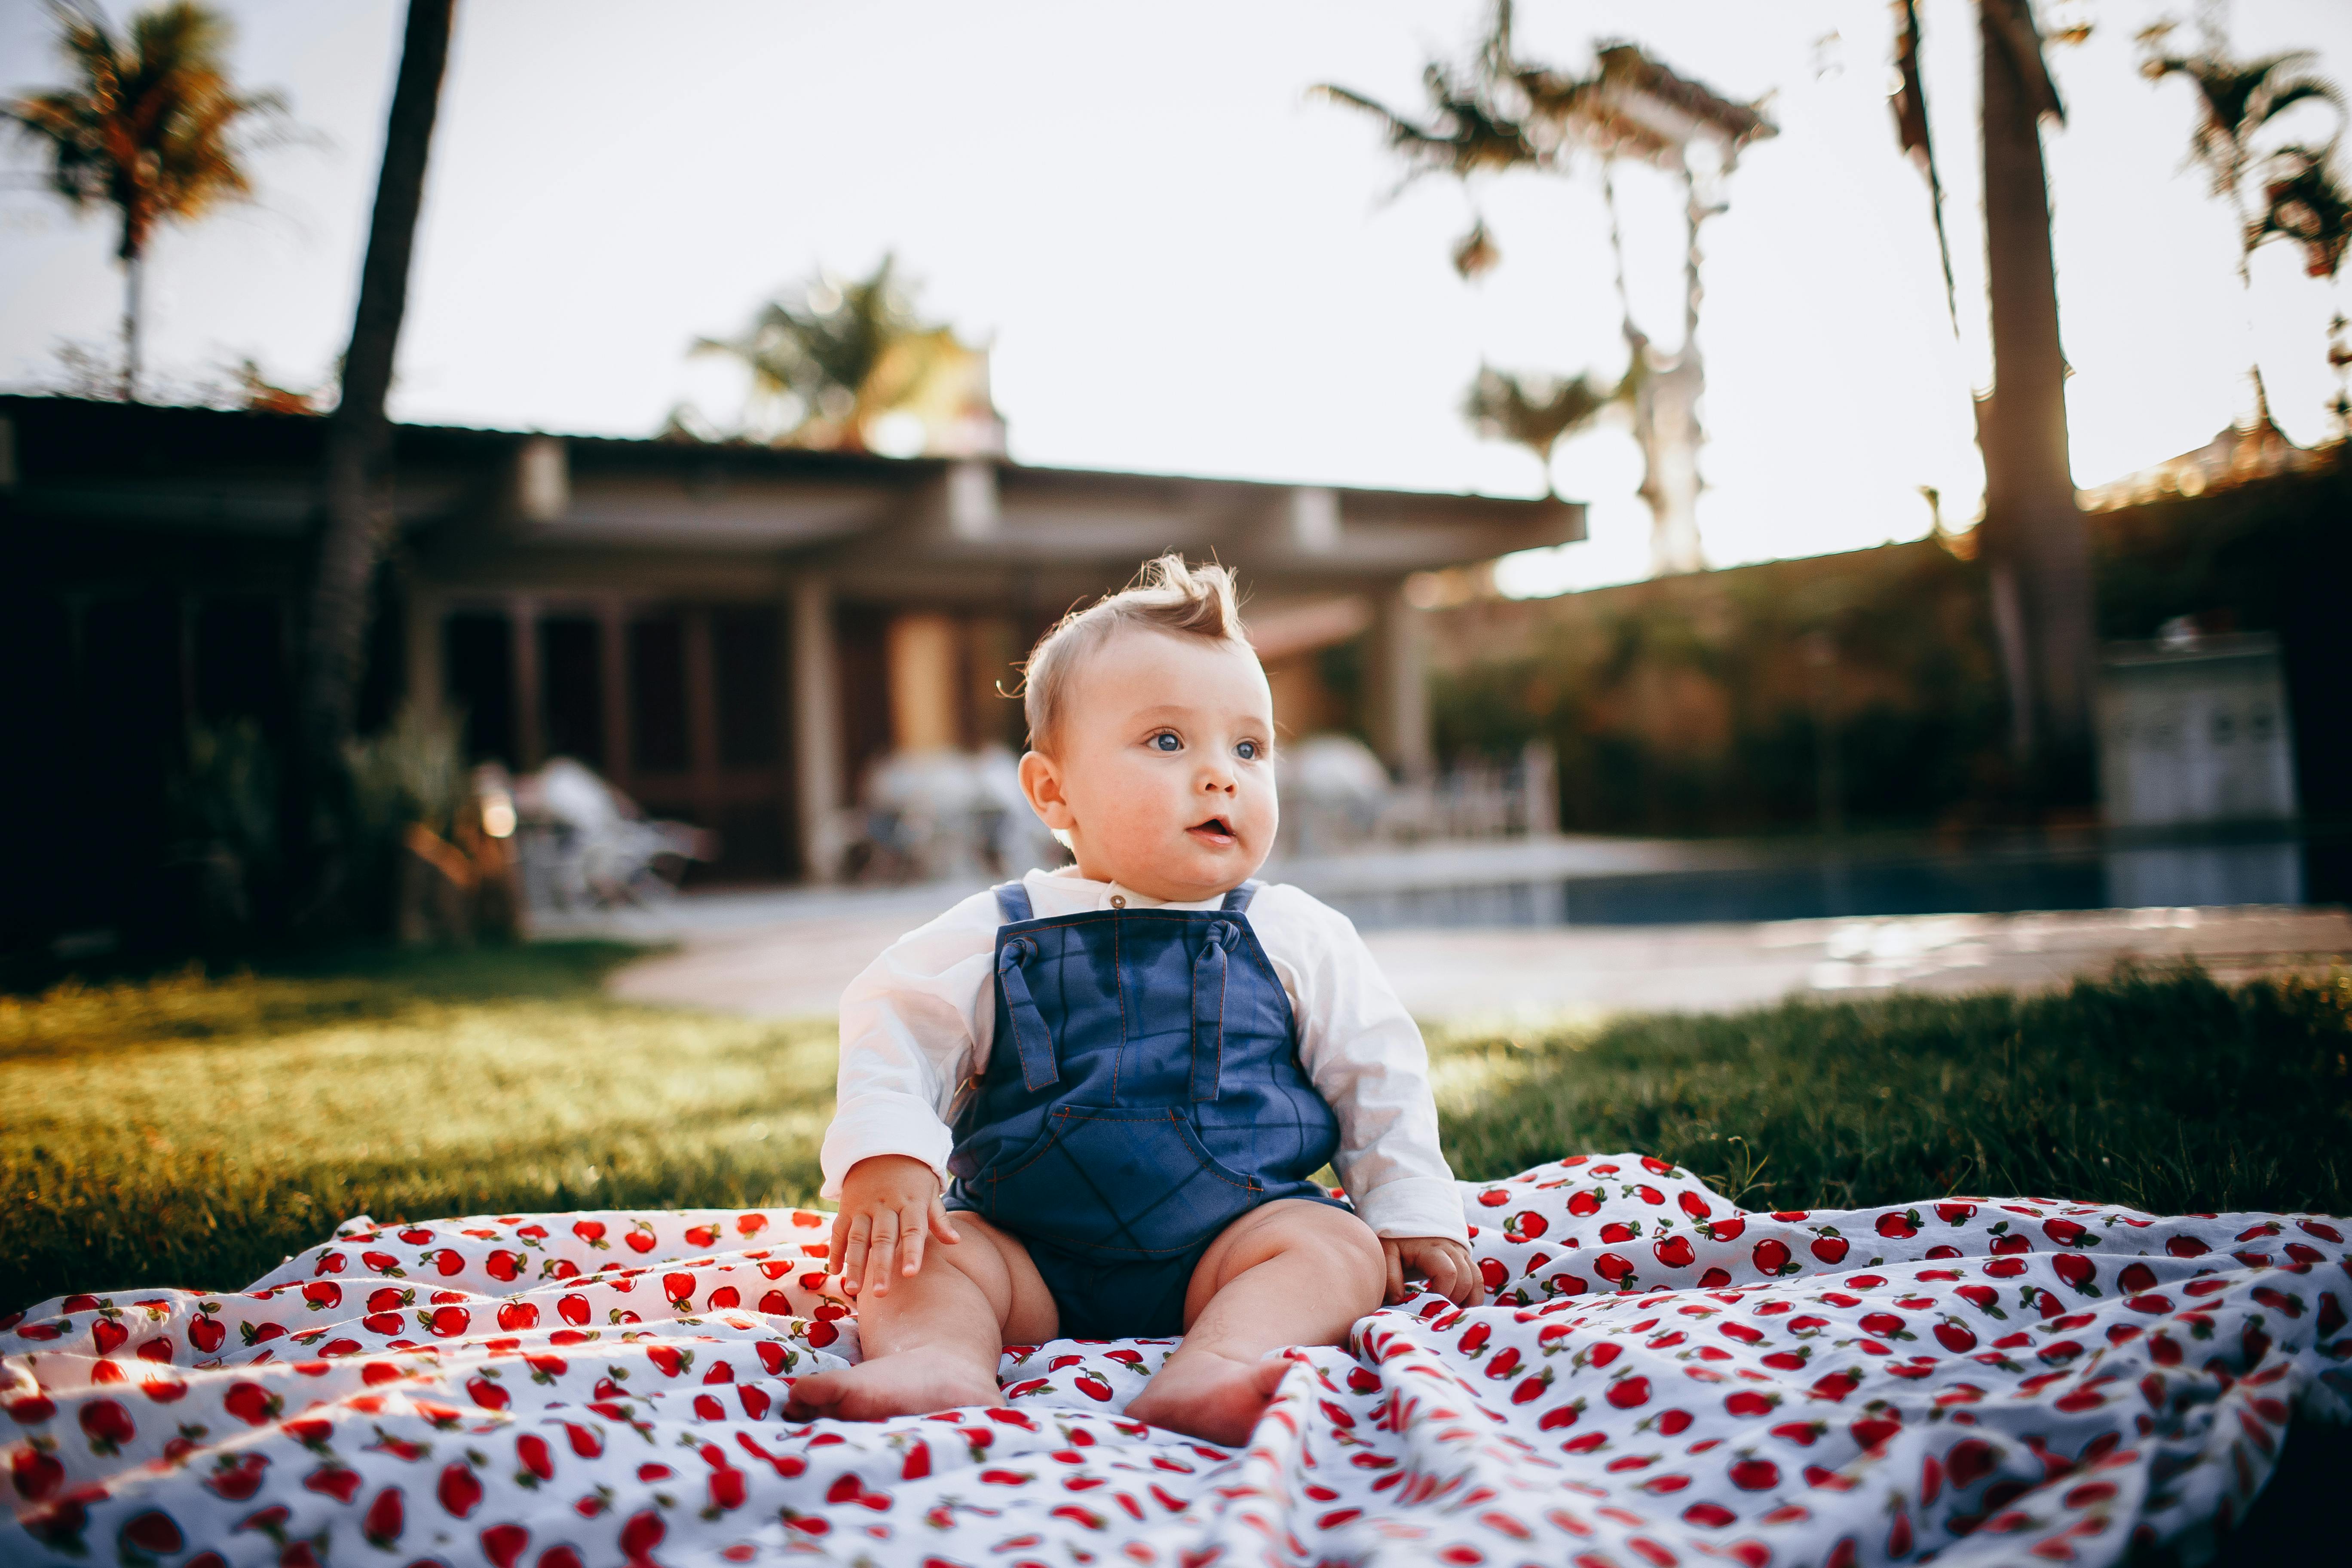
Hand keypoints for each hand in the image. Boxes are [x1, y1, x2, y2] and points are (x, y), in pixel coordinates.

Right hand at [829, 1155, 960, 1299]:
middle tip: (881, 1294)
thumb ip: (938, 1219)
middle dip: (881, 1267)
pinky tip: (834, 1271)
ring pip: (857, 1237)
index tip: (910, 1275)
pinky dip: (835, 1250)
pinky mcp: (847, 1207)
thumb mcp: (929, 1192)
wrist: (882, 1147)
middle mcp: (885, 1205)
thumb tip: (956, 1242)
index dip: (912, 1252)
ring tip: (853, 1290)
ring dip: (854, 1264)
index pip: (912, 1230)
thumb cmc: (913, 1177)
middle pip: (883, 1239)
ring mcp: (863, 1206)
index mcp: (910, 1201)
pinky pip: (839, 1230)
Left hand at [1381, 1236, 1476, 1305]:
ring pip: (1475, 1281)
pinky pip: (1478, 1280)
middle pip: (1465, 1280)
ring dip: (1466, 1301)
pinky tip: (1461, 1308)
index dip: (1442, 1293)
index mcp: (1432, 1249)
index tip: (1428, 1307)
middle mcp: (1452, 1250)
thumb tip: (1399, 1301)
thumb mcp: (1388, 1253)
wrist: (1412, 1220)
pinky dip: (1474, 1297)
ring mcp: (1462, 1254)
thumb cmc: (1398, 1240)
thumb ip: (1391, 1276)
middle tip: (1437, 1312)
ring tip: (1448, 1313)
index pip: (1448, 1273)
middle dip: (1454, 1301)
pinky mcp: (1466, 1260)